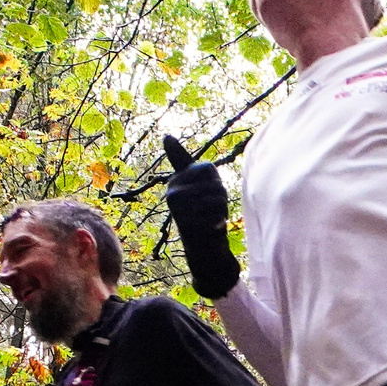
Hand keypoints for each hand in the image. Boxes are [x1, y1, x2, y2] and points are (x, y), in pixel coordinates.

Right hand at [163, 136, 240, 298]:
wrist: (203, 249)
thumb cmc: (204, 213)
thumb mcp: (198, 183)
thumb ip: (182, 160)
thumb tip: (165, 136)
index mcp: (176, 181)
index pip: (207, 169)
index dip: (216, 182)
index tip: (207, 194)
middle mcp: (172, 192)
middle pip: (214, 182)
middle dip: (221, 196)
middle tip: (212, 209)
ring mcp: (179, 208)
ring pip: (216, 195)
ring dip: (221, 208)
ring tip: (211, 218)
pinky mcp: (188, 222)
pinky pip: (214, 212)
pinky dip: (219, 221)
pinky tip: (210, 228)